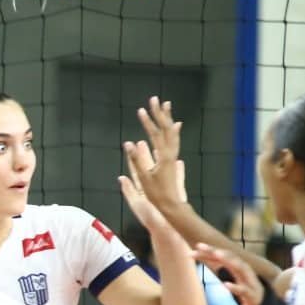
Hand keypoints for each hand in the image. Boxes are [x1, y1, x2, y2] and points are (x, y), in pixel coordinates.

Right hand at [123, 96, 185, 210]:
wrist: (171, 205)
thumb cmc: (156, 193)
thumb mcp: (144, 178)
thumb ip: (137, 160)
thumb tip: (128, 143)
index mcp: (163, 156)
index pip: (156, 134)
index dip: (148, 122)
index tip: (142, 110)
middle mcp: (170, 153)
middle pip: (166, 129)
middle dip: (160, 114)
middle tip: (155, 99)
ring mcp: (172, 156)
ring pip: (172, 133)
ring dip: (167, 119)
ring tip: (165, 106)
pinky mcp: (172, 160)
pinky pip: (174, 140)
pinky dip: (173, 131)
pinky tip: (175, 126)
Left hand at [193, 244, 264, 304]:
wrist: (260, 302)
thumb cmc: (242, 286)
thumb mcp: (227, 274)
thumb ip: (216, 265)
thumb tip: (199, 255)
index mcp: (236, 265)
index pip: (222, 254)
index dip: (209, 250)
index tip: (196, 247)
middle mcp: (243, 269)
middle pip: (229, 256)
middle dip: (214, 250)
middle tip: (200, 246)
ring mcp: (248, 280)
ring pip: (239, 267)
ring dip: (228, 259)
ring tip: (216, 254)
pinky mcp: (251, 294)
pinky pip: (243, 289)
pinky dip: (234, 287)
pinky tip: (225, 284)